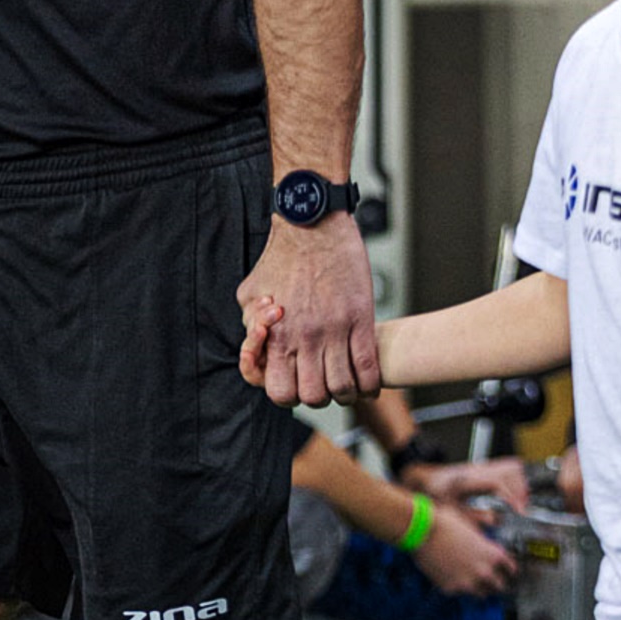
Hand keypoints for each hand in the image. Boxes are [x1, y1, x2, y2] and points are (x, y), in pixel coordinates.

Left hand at [236, 217, 379, 406]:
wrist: (312, 223)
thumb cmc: (280, 257)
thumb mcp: (250, 295)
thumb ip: (251, 328)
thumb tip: (258, 351)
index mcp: (278, 335)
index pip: (281, 392)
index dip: (289, 394)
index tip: (296, 384)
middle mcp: (306, 337)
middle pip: (314, 396)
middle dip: (317, 396)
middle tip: (322, 383)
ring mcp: (336, 330)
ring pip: (343, 387)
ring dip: (345, 393)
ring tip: (346, 385)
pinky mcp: (361, 318)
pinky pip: (369, 367)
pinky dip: (370, 384)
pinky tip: (368, 385)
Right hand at [413, 501, 515, 596]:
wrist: (423, 530)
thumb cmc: (446, 523)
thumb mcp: (472, 527)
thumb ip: (482, 542)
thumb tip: (483, 546)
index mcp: (493, 555)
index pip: (511, 569)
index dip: (509, 569)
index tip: (507, 571)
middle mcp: (484, 571)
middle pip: (500, 586)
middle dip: (496, 583)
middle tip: (492, 581)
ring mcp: (467, 583)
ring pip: (482, 595)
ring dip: (479, 589)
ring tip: (475, 584)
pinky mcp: (450, 588)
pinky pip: (459, 592)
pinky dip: (457, 587)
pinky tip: (452, 578)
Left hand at [416, 454, 530, 513]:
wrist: (425, 480)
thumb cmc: (436, 496)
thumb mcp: (450, 511)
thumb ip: (472, 517)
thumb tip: (494, 520)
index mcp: (468, 481)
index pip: (497, 484)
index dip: (510, 497)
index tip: (518, 511)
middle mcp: (477, 470)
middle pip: (510, 471)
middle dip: (520, 490)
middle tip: (520, 509)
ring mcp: (482, 466)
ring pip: (511, 467)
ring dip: (519, 484)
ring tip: (519, 502)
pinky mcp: (484, 467)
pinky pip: (506, 467)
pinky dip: (515, 480)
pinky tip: (513, 494)